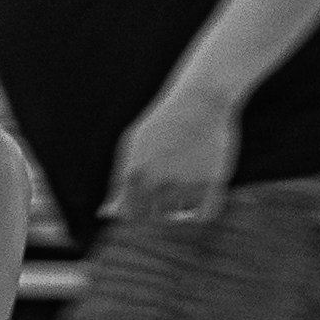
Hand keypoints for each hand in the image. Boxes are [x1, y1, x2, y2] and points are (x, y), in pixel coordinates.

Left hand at [105, 80, 235, 230]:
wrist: (200, 102)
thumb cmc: (163, 126)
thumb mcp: (132, 149)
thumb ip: (118, 184)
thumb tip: (106, 214)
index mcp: (134, 174)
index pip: (131, 214)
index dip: (137, 211)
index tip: (145, 200)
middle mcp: (158, 181)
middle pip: (155, 217)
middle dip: (158, 210)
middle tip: (167, 190)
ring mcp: (186, 182)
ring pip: (180, 216)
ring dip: (181, 209)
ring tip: (184, 183)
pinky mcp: (214, 181)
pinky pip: (206, 214)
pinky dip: (201, 214)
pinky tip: (199, 202)